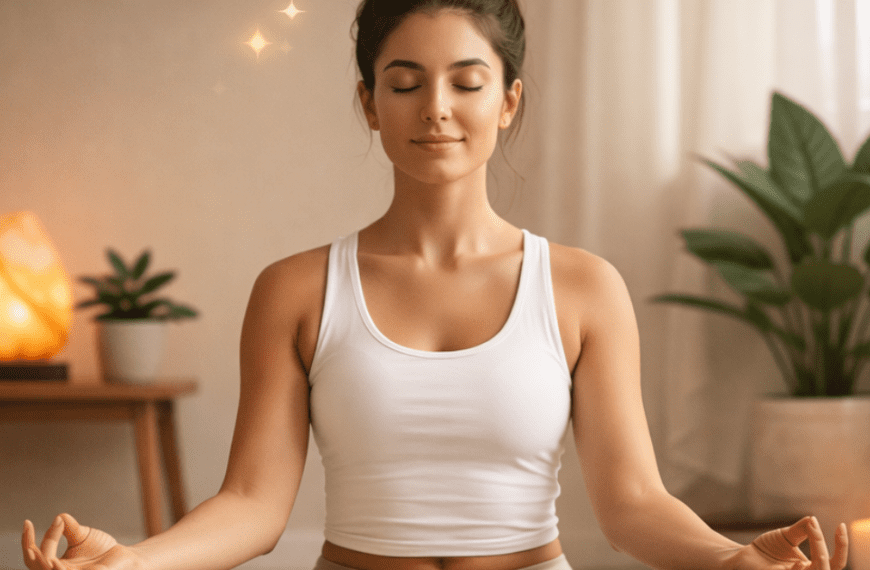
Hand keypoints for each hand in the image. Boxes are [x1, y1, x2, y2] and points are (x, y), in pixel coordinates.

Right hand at [21, 514, 143, 569]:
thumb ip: (69, 529)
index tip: (27, 522)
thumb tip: (60, 517)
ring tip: (46, 554)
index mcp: (55, 566)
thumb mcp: (82, 536)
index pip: (34, 557)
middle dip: (44, 546)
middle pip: (38, 566)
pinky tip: (56, 564)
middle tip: (57, 524)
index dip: (27, 541)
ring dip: (46, 565)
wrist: (125, 556)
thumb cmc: (101, 549)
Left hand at [730, 516, 847, 569]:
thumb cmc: (767, 548)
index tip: (841, 525)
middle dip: (821, 546)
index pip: (836, 562)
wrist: (743, 556)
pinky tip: (794, 564)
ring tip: (807, 536)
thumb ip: (801, 530)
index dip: (841, 546)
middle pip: (826, 567)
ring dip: (816, 557)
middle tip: (812, 525)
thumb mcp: (787, 536)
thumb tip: (812, 518)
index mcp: (812, 567)